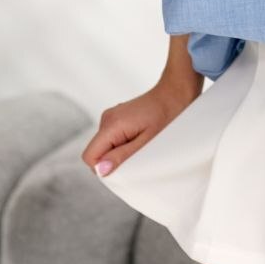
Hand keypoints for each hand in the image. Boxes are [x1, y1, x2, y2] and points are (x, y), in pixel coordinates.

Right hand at [81, 76, 202, 178]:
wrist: (176, 93)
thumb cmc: (167, 116)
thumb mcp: (146, 142)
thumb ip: (122, 156)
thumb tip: (100, 170)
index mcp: (111, 124)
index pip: (89, 156)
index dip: (103, 167)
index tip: (124, 164)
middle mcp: (107, 118)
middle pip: (96, 152)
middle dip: (113, 159)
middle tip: (137, 152)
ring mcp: (111, 116)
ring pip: (105, 146)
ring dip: (120, 151)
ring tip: (141, 141)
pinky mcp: (118, 117)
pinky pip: (112, 138)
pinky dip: (123, 143)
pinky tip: (140, 135)